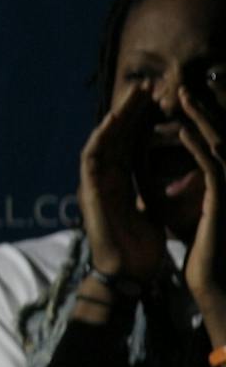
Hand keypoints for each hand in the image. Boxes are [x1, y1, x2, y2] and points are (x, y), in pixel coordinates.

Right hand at [80, 86, 169, 283]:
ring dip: (118, 115)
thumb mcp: (159, 212)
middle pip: (119, 136)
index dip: (144, 121)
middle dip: (132, 110)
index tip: (161, 100)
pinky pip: (92, 157)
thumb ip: (166, 191)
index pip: (132, 143)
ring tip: (135, 93)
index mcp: (121, 182)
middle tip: (149, 85)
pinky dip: (102, 136)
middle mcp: (107, 178)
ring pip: (105, 139)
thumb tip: (191, 176)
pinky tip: (115, 118)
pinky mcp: (89, 190)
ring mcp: (95, 183)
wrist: (128, 273)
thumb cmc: (142, 249)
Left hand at [175, 85, 225, 336]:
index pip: (211, 143)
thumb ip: (170, 185)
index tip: (176, 103)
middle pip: (219, 137)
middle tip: (182, 88)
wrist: (213, 278)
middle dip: (202, 111)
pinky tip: (182, 131)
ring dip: (200, 120)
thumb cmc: (200, 245)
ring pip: (218, 145)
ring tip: (182, 98)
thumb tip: (148, 165)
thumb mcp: (180, 207)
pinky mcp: (223, 201)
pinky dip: (197, 148)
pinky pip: (212, 169)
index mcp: (221, 180)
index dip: (197, 121)